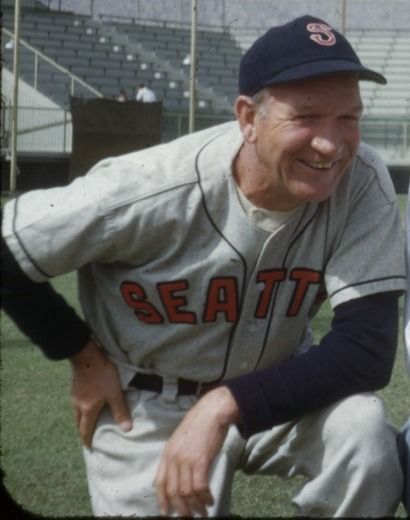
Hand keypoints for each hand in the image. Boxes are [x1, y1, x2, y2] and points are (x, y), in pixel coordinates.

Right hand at [70, 339, 131, 446]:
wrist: (86, 356)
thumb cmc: (101, 375)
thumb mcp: (114, 393)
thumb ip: (120, 411)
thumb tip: (126, 429)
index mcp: (87, 410)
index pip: (85, 431)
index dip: (87, 441)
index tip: (90, 448)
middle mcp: (77, 406)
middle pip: (79, 423)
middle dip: (84, 432)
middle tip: (90, 437)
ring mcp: (74, 396)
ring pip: (77, 413)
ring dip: (82, 420)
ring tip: (90, 422)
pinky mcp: (75, 387)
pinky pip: (77, 404)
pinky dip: (82, 409)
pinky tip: (88, 404)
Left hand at [155, 386, 239, 516]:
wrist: (211, 412)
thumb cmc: (199, 424)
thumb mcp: (181, 440)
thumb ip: (177, 456)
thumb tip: (179, 475)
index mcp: (167, 453)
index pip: (159, 482)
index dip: (162, 500)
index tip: (166, 512)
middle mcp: (173, 458)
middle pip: (172, 491)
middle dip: (181, 509)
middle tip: (189, 517)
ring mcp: (186, 460)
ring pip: (186, 492)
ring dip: (195, 506)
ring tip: (203, 512)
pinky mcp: (200, 461)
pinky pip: (200, 487)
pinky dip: (205, 498)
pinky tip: (210, 500)